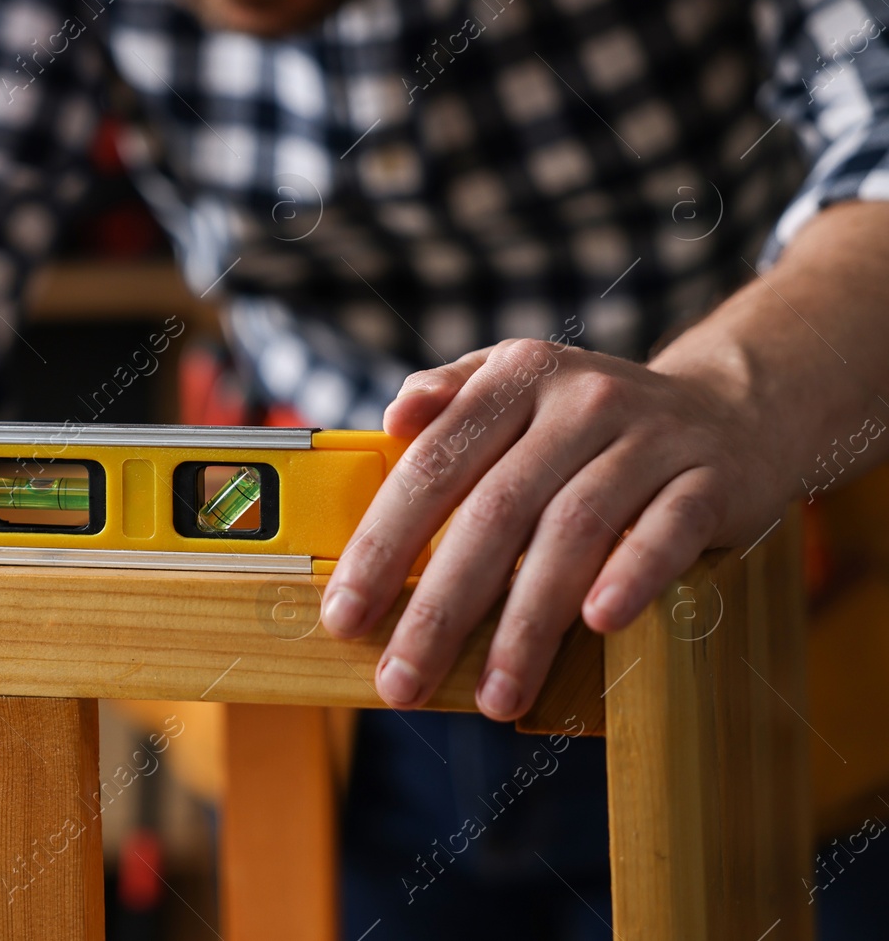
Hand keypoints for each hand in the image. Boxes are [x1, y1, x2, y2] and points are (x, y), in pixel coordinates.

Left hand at [318, 337, 785, 720]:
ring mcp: (650, 438)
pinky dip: (632, 574)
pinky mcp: (711, 479)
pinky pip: (667, 530)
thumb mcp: (516, 385)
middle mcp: (579, 402)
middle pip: (495, 511)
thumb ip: (449, 396)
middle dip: (440, 608)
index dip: (384, 544)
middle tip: (403, 680)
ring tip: (494, 696)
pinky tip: (598, 625)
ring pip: (574, 532)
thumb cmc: (590, 420)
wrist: (732, 408)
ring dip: (527, 624)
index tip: (345, 618)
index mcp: (514, 380)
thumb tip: (393, 419)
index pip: (433, 465)